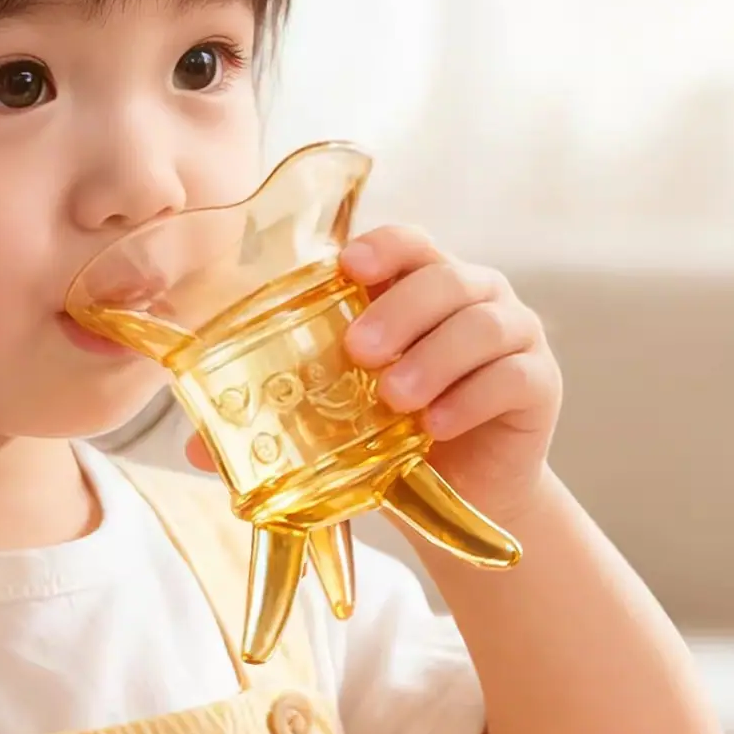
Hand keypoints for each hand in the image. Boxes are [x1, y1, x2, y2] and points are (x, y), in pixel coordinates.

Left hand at [184, 223, 562, 525]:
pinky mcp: (540, 380)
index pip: (408, 241)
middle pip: (444, 276)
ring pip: (481, 321)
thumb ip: (278, 417)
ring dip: (433, 357)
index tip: (348, 269)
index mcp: (419, 284)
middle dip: (399, 311)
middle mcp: (472, 294)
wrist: (465, 492)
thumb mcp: (336, 419)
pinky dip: (470, 398)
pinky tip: (437, 426)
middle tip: (359, 353)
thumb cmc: (395, 436)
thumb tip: (192, 449)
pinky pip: (512, 374)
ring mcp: (514, 332)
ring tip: (396, 400)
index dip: (381, 247)